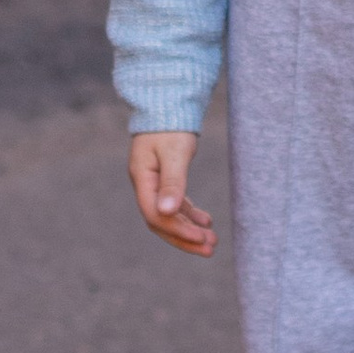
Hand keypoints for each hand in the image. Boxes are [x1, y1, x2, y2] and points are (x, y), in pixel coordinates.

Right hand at [129, 131, 216, 255]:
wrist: (167, 103)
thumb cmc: (171, 125)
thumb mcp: (174, 153)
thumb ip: (172, 182)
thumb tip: (168, 212)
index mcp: (142, 179)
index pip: (156, 215)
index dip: (178, 230)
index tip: (201, 238)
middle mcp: (145, 185)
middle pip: (161, 222)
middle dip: (185, 238)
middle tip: (210, 249)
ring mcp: (153, 184)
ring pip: (170, 216)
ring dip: (189, 229)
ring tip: (212, 242)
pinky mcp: (165, 180)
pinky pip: (176, 205)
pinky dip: (190, 215)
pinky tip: (206, 222)